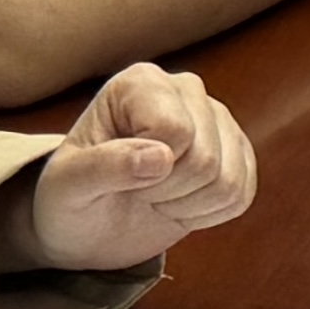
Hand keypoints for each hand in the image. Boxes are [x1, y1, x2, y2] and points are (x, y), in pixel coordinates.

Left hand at [8, 63, 257, 270]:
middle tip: (135, 190)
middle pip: (204, 158)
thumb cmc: (69, 198)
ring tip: (155, 196)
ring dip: (187, 205)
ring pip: (228, 180)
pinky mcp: (237, 150)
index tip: (118, 176)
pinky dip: (208, 213)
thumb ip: (103, 167)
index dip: (148, 171)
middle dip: (167, 192)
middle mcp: (186, 89)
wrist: (88, 225)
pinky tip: (180, 202)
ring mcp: (218, 118)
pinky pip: (242, 194)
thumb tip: (161, 157)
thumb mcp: (67, 187)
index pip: (176, 130)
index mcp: (141, 83)